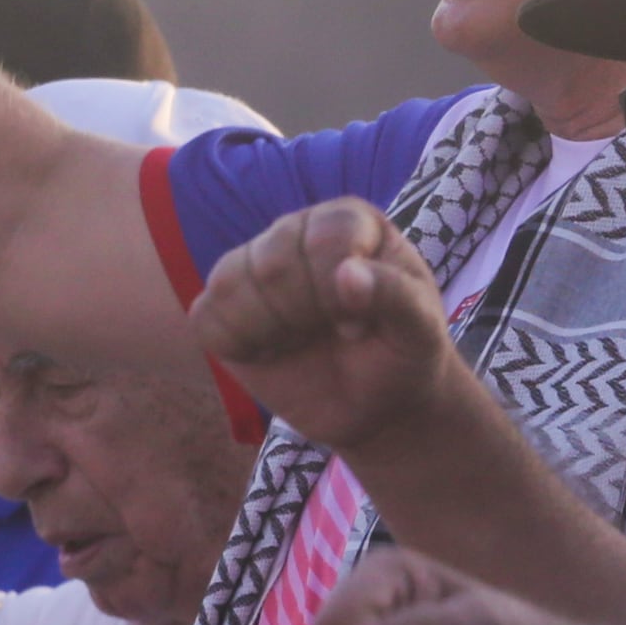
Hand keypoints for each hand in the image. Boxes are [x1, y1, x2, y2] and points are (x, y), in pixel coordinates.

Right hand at [191, 198, 469, 451]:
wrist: (376, 403)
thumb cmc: (401, 354)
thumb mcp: (421, 329)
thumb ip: (396, 296)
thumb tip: (347, 275)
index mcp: (348, 221)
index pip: (325, 238)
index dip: (340, 292)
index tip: (360, 328)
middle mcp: (295, 232)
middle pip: (274, 265)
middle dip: (304, 316)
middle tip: (330, 337)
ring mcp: (254, 265)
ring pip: (230, 285)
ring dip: (268, 331)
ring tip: (300, 342)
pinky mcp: (223, 306)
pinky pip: (204, 317)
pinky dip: (234, 345)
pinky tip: (269, 353)